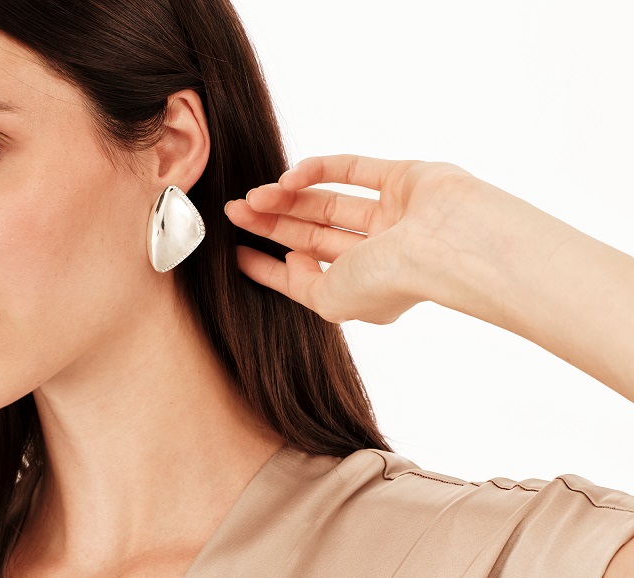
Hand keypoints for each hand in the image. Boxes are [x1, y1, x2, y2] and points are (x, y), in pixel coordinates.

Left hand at [223, 154, 478, 324]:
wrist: (447, 247)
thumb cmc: (390, 282)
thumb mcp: (330, 302)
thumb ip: (302, 285)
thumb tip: (289, 259)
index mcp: (364, 287)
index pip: (309, 274)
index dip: (272, 265)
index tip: (237, 253)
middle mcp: (378, 253)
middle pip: (312, 234)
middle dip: (272, 224)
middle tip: (235, 212)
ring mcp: (392, 214)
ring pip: (326, 202)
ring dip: (286, 198)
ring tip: (251, 197)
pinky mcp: (403, 178)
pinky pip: (351, 169)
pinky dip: (316, 171)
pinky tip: (286, 179)